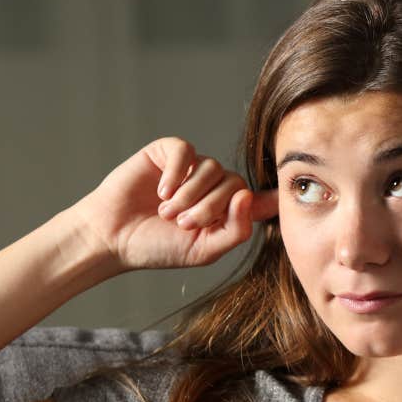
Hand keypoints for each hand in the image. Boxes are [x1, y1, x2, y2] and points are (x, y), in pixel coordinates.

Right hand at [71, 137, 279, 271]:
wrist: (113, 237)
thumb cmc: (157, 247)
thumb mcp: (203, 250)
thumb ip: (234, 230)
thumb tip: (248, 196)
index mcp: (226, 211)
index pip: (258, 198)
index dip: (274, 195)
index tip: (288, 194)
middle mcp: (213, 186)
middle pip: (234, 182)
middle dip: (210, 206)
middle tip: (183, 224)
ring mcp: (190, 167)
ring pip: (211, 167)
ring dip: (190, 194)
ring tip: (167, 213)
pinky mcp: (166, 153)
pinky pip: (185, 151)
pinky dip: (176, 172)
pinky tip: (162, 192)